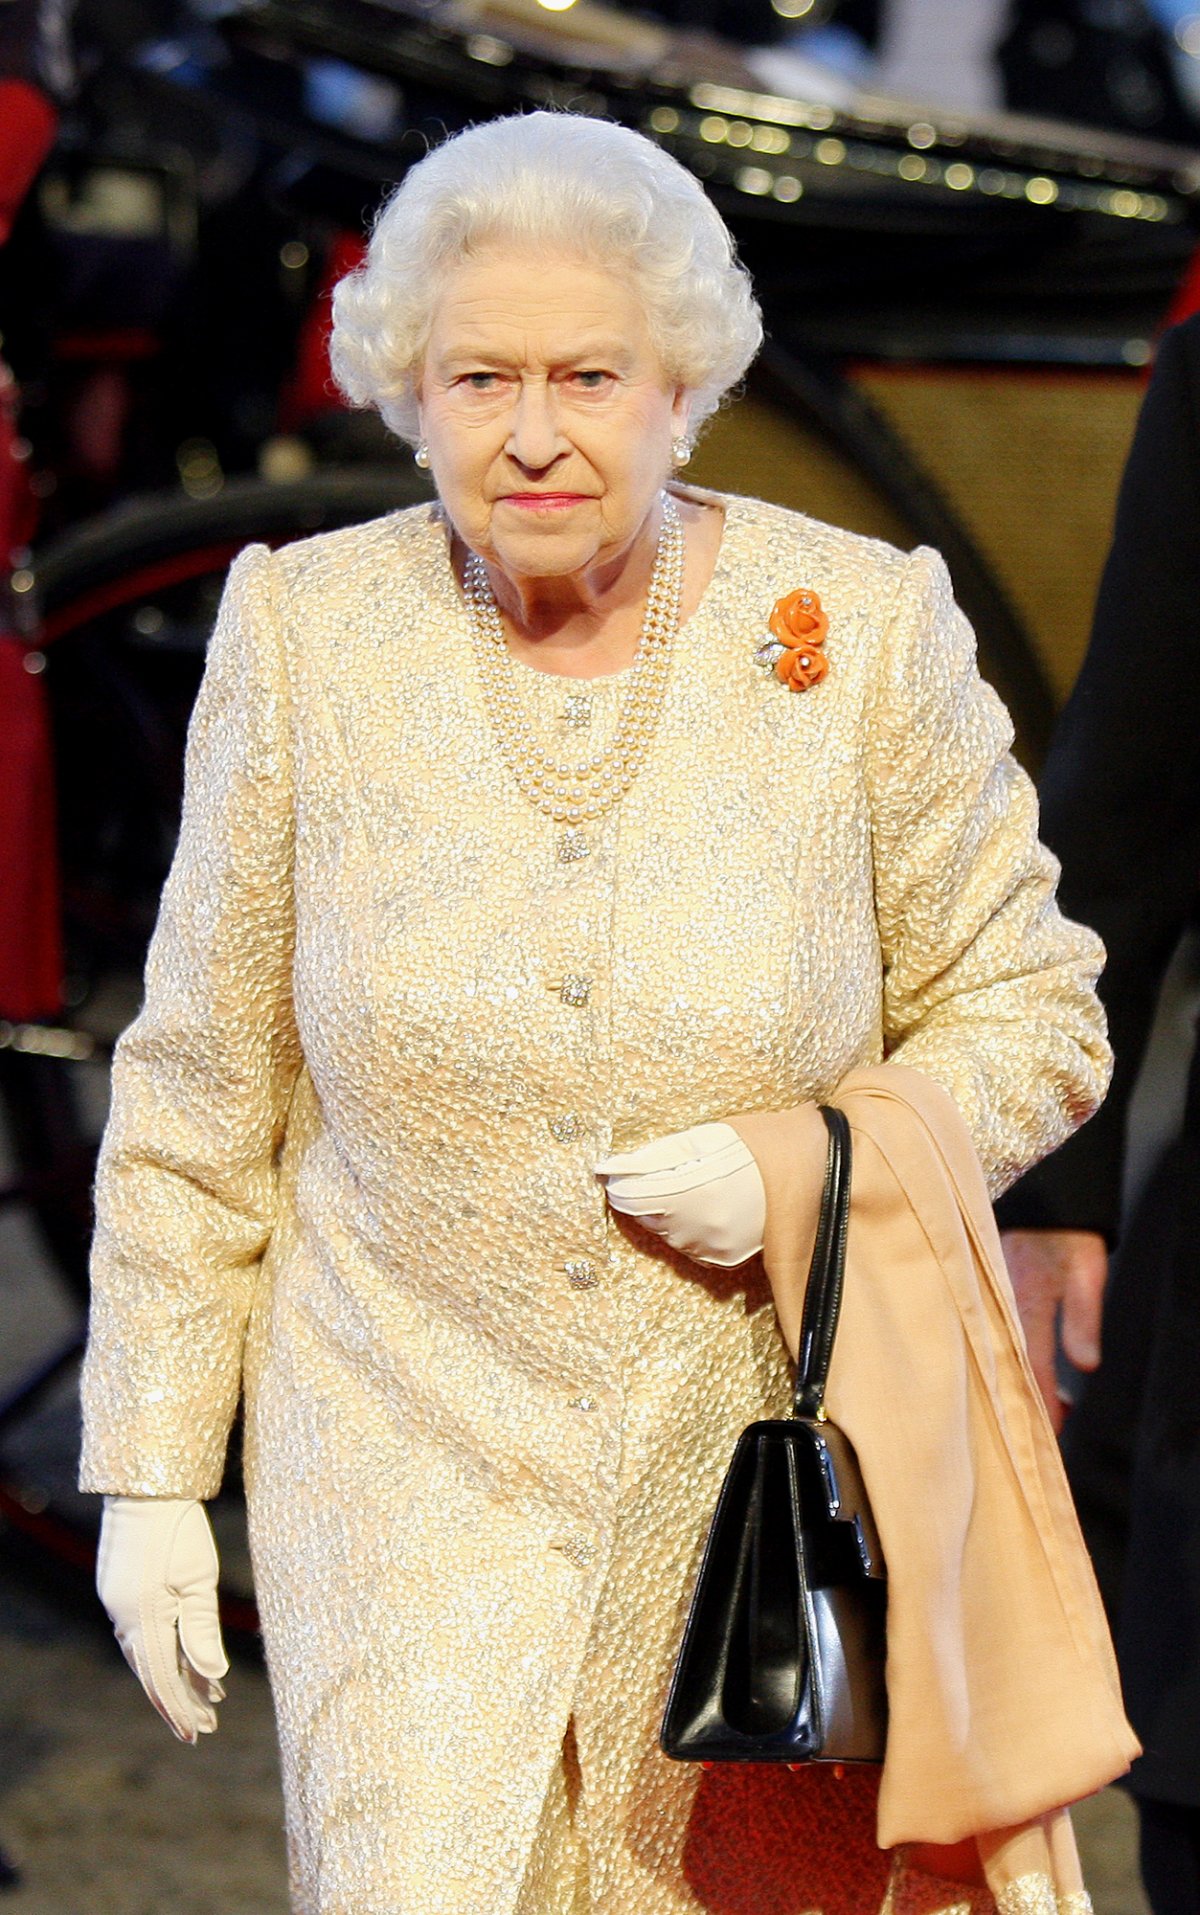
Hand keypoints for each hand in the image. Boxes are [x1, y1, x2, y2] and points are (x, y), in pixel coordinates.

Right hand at [97, 1497, 228, 1743]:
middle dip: (180, 1700)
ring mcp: (118, 1604)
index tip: (198, 1734)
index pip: (163, 1678)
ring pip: (147, 1654)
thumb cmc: (180, 1529)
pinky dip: (163, 1651)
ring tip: (206, 1698)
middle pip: (153, 1672)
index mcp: (143, 1618)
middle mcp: (124, 1617)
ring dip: (174, 1677)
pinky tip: (181, 1659)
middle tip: (207, 1726)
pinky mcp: (120, 1591)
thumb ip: (202, 1630)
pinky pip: (140, 1633)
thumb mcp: (199, 1579)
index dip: (181, 1709)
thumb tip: (214, 1678)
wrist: (145, 1489)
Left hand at [595, 1122, 765, 1267]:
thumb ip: (657, 1156)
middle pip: (644, 1217)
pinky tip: (710, 1206)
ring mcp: (713, 1247)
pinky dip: (689, 1228)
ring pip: (665, 1234)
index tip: (619, 1170)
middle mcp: (700, 1227)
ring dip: (668, 1213)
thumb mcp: (705, 1136)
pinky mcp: (726, 1258)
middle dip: (648, 1195)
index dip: (621, 1180)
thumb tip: (614, 1167)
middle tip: (671, 1171)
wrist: (812, 1167)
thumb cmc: (759, 1142)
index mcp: (691, 1192)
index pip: (629, 1197)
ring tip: (697, 1186)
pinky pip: (689, 1246)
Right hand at [999, 1229, 1108, 1433]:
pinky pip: (997, 1339)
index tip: (1051, 1432)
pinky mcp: (990, 1298)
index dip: (1041, 1401)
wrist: (1044, 1198)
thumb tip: (1087, 1365)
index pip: (1031, 1366)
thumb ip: (1083, 1318)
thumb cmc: (1068, 1235)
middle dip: (1032, 1401)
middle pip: (1012, 1368)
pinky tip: (1030, 1372)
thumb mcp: (1085, 1273)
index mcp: (1025, 1304)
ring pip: (1003, 1355)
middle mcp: (1002, 1307)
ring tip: (1053, 1405)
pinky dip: (1014, 1361)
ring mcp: (993, 1303)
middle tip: (1053, 1428)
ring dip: (1024, 1382)